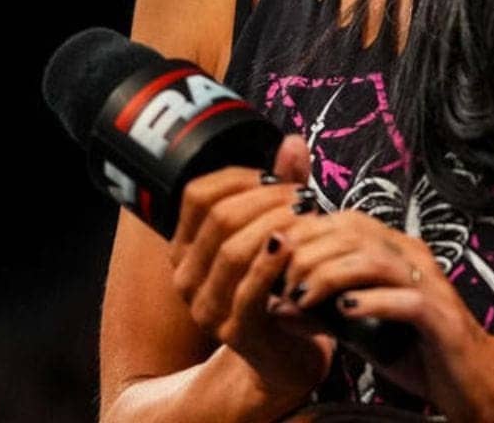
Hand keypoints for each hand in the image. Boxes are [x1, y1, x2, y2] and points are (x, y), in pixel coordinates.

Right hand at [167, 133, 335, 403]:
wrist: (286, 353)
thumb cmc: (281, 284)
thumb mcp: (278, 230)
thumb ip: (281, 188)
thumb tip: (293, 141)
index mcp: (186, 247)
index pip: (198, 194)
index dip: (239, 177)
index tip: (277, 175)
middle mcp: (186, 277)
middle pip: (218, 218)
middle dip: (265, 198)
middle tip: (302, 195)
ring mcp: (207, 307)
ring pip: (233, 250)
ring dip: (275, 225)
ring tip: (307, 215)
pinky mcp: (234, 333)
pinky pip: (249, 290)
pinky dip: (273, 263)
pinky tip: (293, 246)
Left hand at [268, 209, 493, 421]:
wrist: (475, 383)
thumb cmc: (418, 352)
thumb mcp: (358, 331)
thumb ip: (320, 315)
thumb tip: (272, 305)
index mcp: (395, 252)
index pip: (344, 221)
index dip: (304, 234)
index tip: (273, 259)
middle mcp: (413, 258)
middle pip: (354, 233)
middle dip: (309, 253)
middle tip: (281, 281)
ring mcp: (430, 285)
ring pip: (374, 259)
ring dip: (330, 275)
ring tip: (302, 297)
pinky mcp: (442, 317)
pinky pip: (405, 299)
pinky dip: (371, 302)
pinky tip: (344, 312)